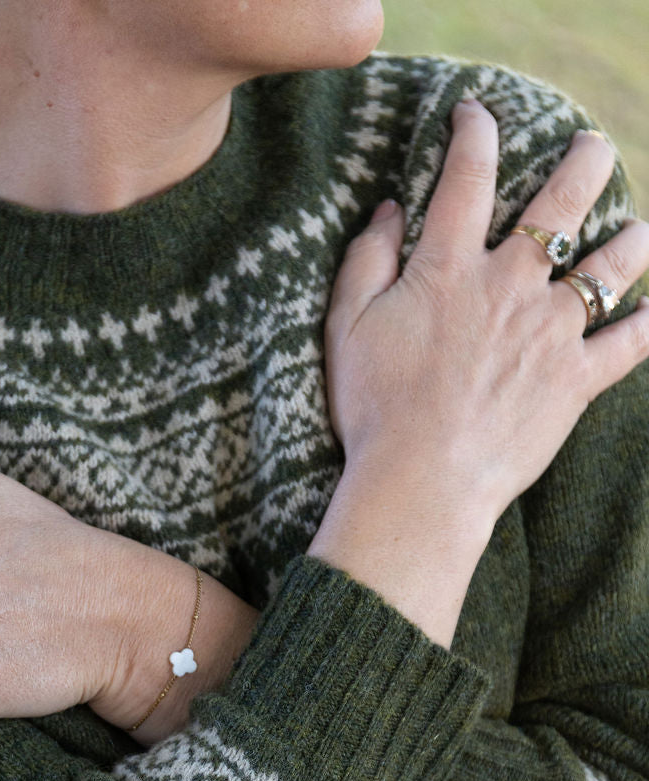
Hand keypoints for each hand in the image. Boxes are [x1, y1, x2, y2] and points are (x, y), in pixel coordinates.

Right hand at [324, 101, 648, 529]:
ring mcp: (551, 332)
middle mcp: (510, 287)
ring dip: (630, 239)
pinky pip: (631, 342)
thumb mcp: (344, 330)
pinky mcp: (576, 381)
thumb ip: (364, 263)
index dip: (475, 133)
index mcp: (448, 270)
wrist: (420, 484)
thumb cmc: (373, 412)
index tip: (477, 114)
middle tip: (591, 147)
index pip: (468, 177)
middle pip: (562, 202)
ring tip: (637, 230)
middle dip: (584, 162)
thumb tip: (386, 211)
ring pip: (610, 264)